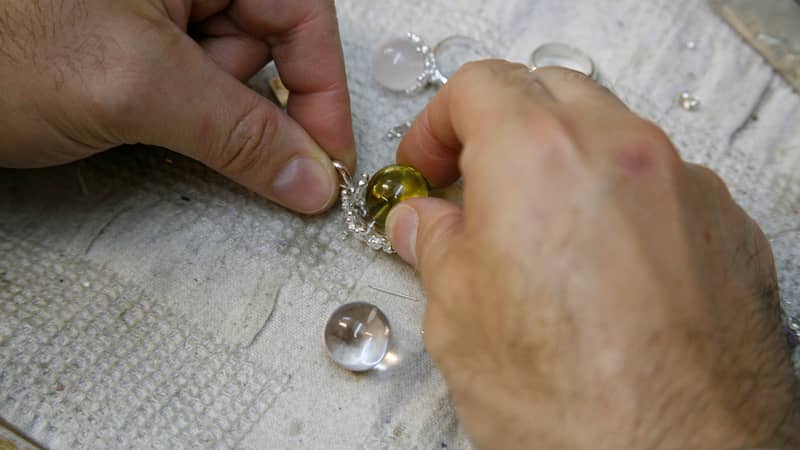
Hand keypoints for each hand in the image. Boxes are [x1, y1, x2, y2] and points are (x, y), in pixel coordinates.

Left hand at [0, 0, 353, 213]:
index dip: (322, 92)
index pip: (303, 15)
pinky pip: (188, 85)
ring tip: (134, 107)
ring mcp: (156, 4)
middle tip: (199, 127)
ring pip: (226, 72)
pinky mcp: (133, 41)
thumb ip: (239, 133)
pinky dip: (176, 115)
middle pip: (267, 43)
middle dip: (248, 102)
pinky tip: (129, 111)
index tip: (328, 160)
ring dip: (202, 111)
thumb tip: (308, 177)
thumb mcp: (136, 86)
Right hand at [387, 61, 799, 448]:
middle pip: (548, 92)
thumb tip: (424, 223)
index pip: (477, 86)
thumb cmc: (575, 407)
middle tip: (476, 189)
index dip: (437, 124)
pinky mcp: (727, 228)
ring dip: (565, 165)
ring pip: (610, 136)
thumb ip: (435, 247)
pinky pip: (662, 185)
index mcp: (539, 156)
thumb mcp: (458, 319)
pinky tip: (604, 269)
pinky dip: (621, 203)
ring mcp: (685, 185)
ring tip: (541, 237)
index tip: (427, 166)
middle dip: (502, 130)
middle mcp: (622, 151)